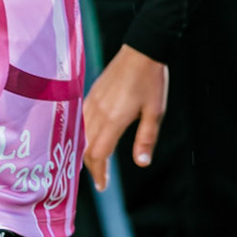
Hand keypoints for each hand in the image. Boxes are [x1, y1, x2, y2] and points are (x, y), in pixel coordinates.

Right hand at [83, 45, 167, 191]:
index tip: (103, 186)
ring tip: (94, 163)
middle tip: (99, 180)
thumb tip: (142, 163)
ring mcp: (92, 102)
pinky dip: (83, 135)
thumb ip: (146, 138)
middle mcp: (98, 112)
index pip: (98, 153)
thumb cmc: (151, 81)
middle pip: (86, 147)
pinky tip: (90, 139)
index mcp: (114, 119)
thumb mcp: (155, 112)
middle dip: (91, 166)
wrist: (141, 50)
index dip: (99, 172)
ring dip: (85, 151)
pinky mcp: (92, 94)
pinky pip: (81, 120)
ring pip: (81, 134)